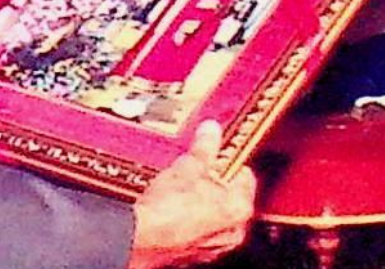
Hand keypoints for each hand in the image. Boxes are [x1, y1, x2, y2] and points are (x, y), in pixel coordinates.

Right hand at [127, 121, 254, 268]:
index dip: (228, 159)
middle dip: (213, 180)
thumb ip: (205, 147)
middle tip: (197, 166)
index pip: (244, 174)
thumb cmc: (167, 210)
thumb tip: (211, 131)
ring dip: (200, 200)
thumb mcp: (188, 166)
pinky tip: (170, 206)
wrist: (140, 238)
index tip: (217, 149)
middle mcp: (231, 232)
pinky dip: (187, 218)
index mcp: (239, 208)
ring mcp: (211, 246)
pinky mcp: (190, 253)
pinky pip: (196, 229)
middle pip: (229, 196)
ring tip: (180, 185)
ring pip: (212, 215)